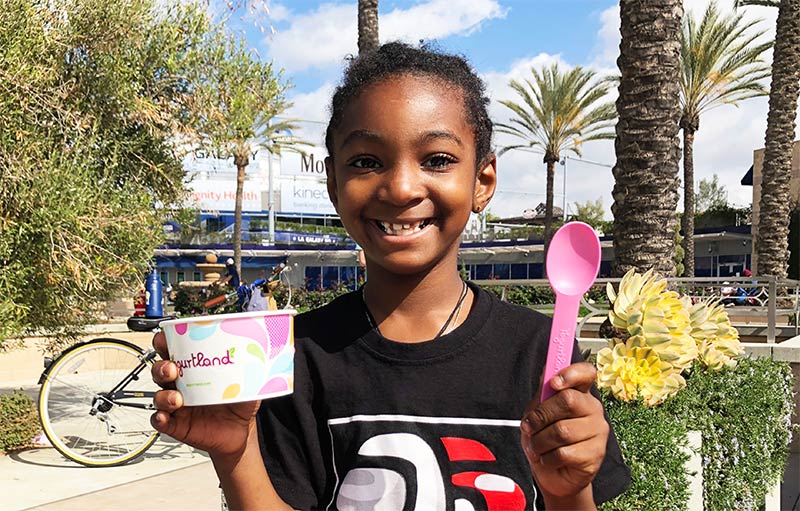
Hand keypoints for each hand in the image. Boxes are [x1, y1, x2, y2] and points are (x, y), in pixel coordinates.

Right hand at [150, 331, 260, 456]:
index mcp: (195, 369)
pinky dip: (159, 418)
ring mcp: (177, 405)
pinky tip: (165, 417)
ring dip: (163, 395)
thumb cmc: (239, 403)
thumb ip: (251, 367)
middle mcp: (182, 385)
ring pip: (158, 395)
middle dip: (162, 367)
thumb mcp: (247, 381)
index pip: (173, 351)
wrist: (240, 431)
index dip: (165, 343)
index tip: (165, 338)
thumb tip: (262, 350)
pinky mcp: (176, 424)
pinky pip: (159, 421)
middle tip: (173, 369)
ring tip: (177, 399)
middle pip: (160, 370)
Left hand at [520, 362, 607, 504]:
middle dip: (541, 416)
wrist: (552, 475)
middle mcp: (593, 409)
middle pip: (568, 400)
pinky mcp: (596, 454)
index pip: (586, 373)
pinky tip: (548, 459)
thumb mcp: (538, 412)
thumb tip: (547, 370)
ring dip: (539, 441)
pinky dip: (547, 458)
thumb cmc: (545, 438)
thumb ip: (544, 393)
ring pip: (562, 431)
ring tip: (537, 447)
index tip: (554, 383)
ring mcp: (598, 432)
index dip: (571, 373)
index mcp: (580, 393)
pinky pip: (564, 453)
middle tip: (529, 427)